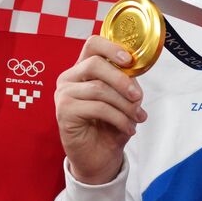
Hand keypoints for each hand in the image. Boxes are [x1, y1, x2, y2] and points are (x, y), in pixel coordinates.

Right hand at [55, 36, 147, 184]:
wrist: (99, 156)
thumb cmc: (110, 125)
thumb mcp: (123, 100)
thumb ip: (126, 82)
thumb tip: (134, 72)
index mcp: (83, 68)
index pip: (93, 44)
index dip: (112, 48)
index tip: (129, 60)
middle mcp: (69, 78)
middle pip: (95, 64)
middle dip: (122, 80)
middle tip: (138, 97)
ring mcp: (63, 94)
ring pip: (99, 88)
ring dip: (124, 105)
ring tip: (137, 118)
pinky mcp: (64, 112)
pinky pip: (97, 107)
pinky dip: (119, 118)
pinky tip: (128, 128)